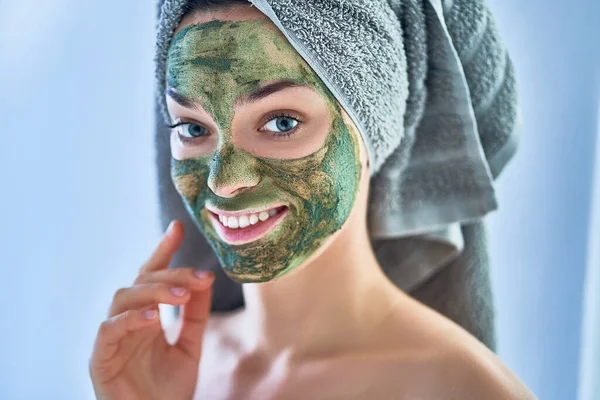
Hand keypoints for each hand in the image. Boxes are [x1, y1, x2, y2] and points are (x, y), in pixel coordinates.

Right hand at [89, 220, 214, 399]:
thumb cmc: (167, 391)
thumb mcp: (190, 347)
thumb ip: (195, 316)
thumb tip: (206, 280)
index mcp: (147, 316)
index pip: (152, 275)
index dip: (163, 250)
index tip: (178, 227)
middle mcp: (128, 320)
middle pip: (142, 281)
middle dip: (171, 274)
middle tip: (199, 277)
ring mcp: (112, 338)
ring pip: (123, 296)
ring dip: (154, 291)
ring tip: (181, 295)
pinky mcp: (100, 358)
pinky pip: (108, 330)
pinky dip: (130, 319)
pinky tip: (153, 317)